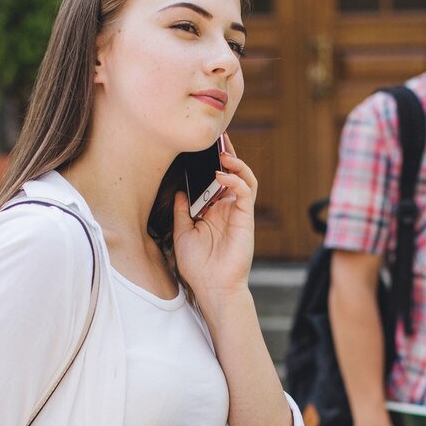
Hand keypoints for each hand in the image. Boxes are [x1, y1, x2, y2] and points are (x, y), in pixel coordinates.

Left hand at [173, 138, 256, 305]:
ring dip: (236, 164)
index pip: (216, 180)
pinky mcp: (246, 218)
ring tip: (223, 153)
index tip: (203, 147)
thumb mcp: (182, 234)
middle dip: (228, 155)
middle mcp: (228, 209)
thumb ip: (182, 212)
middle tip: (219, 138)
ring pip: (245, 179)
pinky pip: (246, 193)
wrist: (213, 287)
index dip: (213, 163)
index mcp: (213, 211)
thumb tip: (179, 191)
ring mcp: (238, 213)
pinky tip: (222, 176)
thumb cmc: (198, 266)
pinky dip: (236, 180)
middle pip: (233, 174)